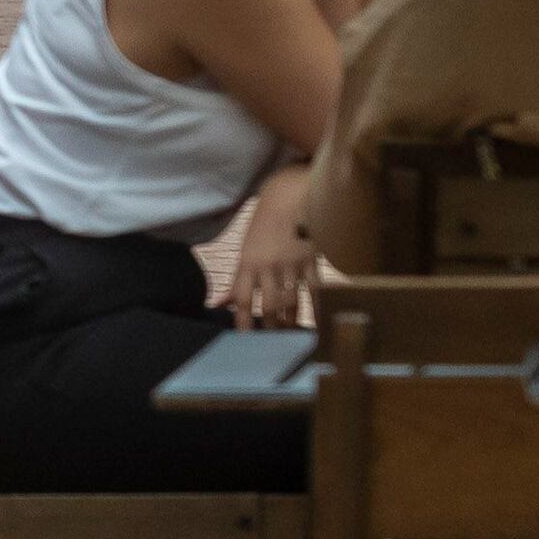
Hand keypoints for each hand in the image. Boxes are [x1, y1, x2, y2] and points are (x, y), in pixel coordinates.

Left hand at [225, 187, 317, 328]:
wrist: (290, 194)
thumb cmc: (264, 220)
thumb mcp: (246, 248)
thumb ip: (238, 279)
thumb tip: (220, 303)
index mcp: (248, 261)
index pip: (242, 298)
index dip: (242, 322)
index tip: (244, 341)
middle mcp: (268, 266)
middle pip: (269, 305)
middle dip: (270, 327)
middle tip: (273, 344)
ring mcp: (291, 264)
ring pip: (292, 301)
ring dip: (291, 321)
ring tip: (291, 336)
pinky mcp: (311, 260)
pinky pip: (314, 289)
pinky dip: (316, 306)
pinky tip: (319, 321)